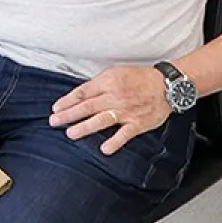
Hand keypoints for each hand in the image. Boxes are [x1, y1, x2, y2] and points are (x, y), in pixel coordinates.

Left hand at [50, 65, 171, 153]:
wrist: (167, 85)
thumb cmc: (140, 78)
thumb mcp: (116, 73)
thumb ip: (100, 84)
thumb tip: (82, 95)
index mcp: (108, 82)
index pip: (82, 92)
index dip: (67, 101)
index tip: (55, 108)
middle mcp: (114, 96)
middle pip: (87, 107)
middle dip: (68, 115)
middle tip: (54, 121)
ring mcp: (126, 111)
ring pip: (101, 120)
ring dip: (84, 127)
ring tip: (70, 133)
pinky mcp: (138, 123)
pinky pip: (124, 134)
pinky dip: (114, 142)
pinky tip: (104, 149)